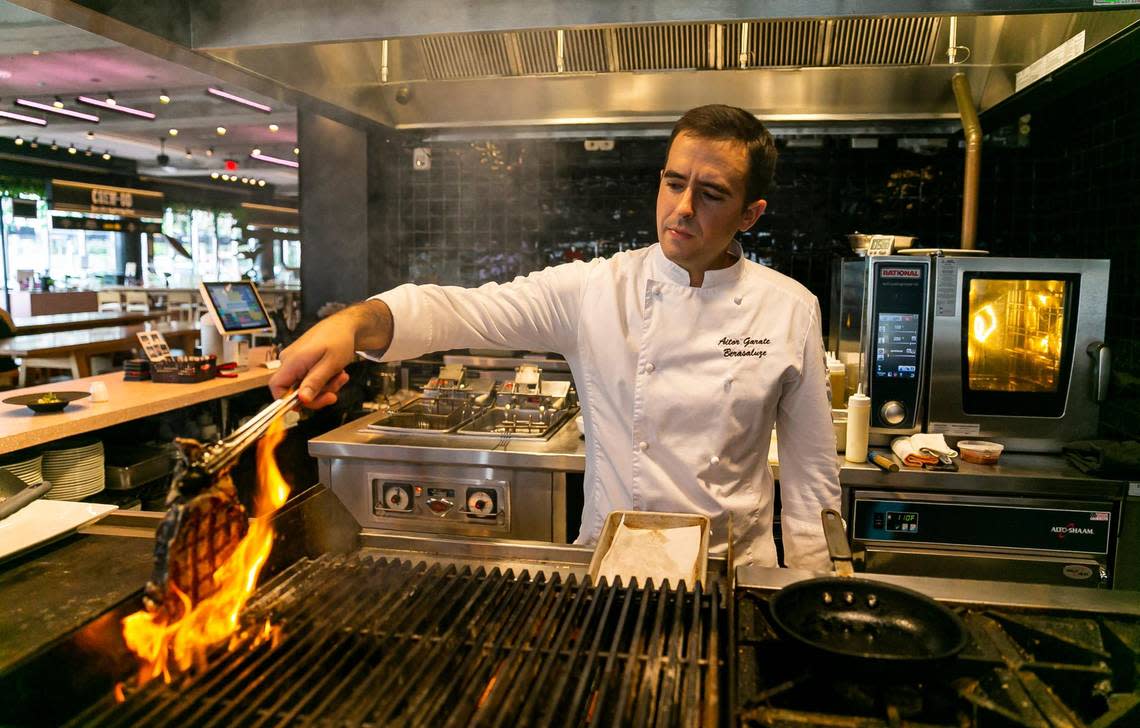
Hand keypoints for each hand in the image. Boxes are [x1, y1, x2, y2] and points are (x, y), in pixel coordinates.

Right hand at [268, 299, 392, 407]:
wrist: (344, 326)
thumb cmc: (338, 339)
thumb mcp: (330, 364)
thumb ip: (315, 382)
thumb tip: (302, 400)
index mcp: (292, 360)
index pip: (276, 387)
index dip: (287, 401)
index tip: (307, 405)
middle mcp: (289, 362)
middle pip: (294, 391)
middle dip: (317, 395)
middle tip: (334, 393)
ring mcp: (295, 363)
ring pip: (305, 387)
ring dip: (325, 387)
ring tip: (340, 376)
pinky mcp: (302, 364)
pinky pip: (310, 380)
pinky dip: (324, 381)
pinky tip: (336, 374)